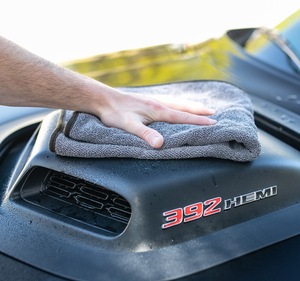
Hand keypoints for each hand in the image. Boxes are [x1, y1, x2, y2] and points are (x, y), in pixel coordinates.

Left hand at [98, 91, 216, 147]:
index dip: (199, 120)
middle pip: (184, 106)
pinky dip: (178, 103)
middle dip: (199, 110)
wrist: (104, 99)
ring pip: (177, 102)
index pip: (183, 116)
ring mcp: (153, 100)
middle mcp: (159, 103)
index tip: (214, 122)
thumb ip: (145, 134)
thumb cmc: (115, 113)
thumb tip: (160, 144)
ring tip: (200, 106)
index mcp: (158, 110)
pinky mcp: (147, 100)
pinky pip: (169, 101)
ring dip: (191, 105)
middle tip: (214, 111)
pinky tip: (175, 104)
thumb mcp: (129, 125)